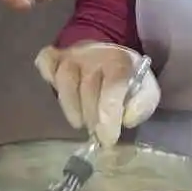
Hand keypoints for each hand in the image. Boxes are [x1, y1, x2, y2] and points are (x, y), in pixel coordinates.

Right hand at [35, 43, 160, 146]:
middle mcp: (94, 55)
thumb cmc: (125, 78)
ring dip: (71, 107)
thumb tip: (126, 120)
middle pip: (88, 88)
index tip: (108, 138)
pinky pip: (46, 65)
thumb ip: (141, 105)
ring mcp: (71, 54)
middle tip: (96, 134)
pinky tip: (60, 94)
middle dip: (92, 117)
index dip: (109, 114)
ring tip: (80, 122)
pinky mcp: (54, 56)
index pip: (113, 86)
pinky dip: (49, 78)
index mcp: (119, 61)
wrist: (105, 52)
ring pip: (65, 80)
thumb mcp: (145, 90)